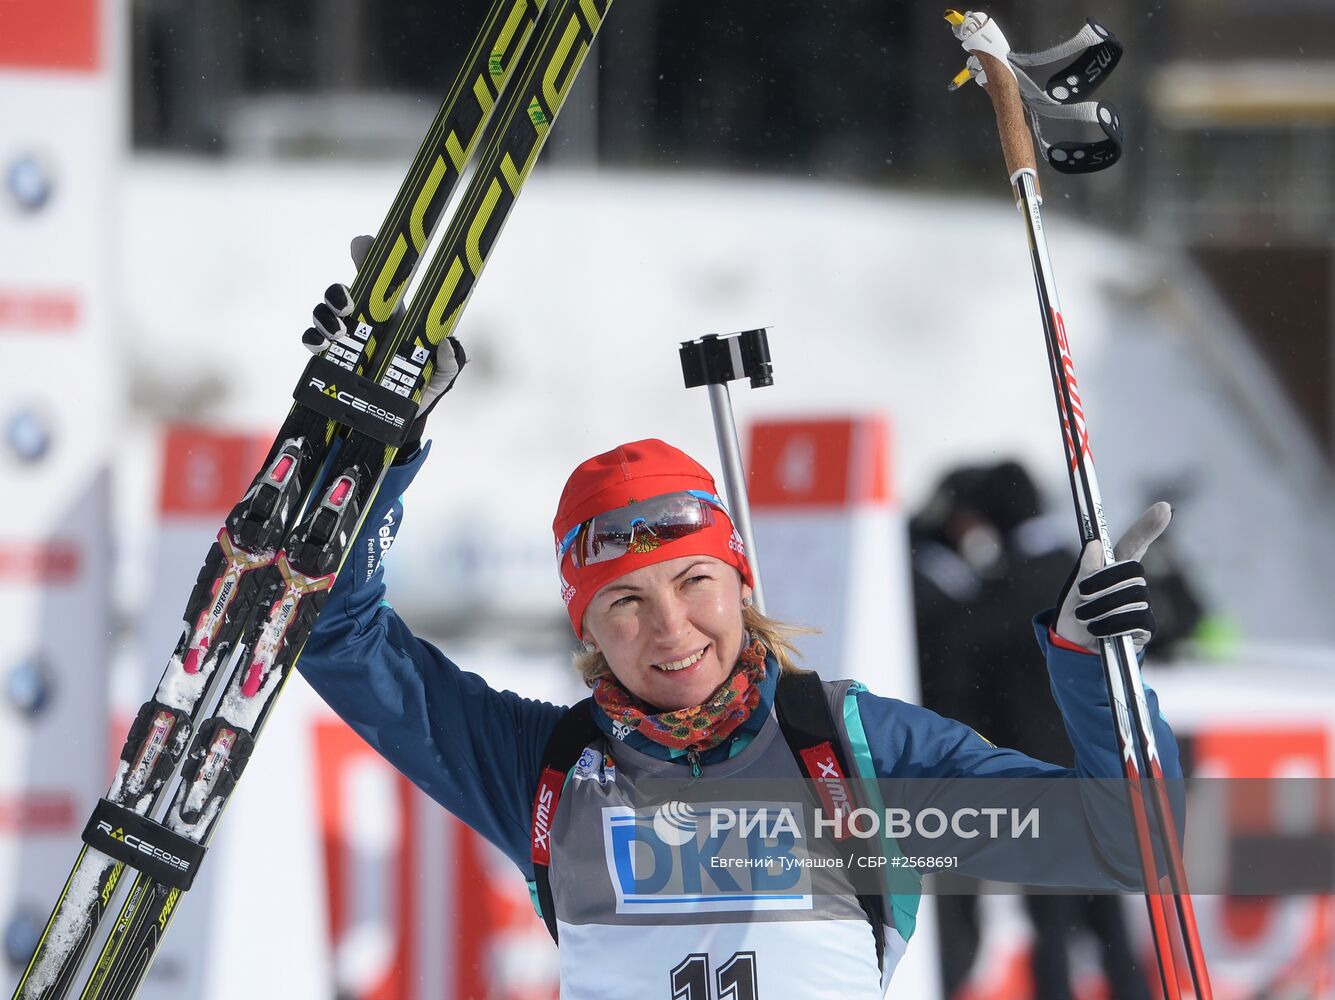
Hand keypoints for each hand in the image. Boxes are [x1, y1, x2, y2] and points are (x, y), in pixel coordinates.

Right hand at [302, 235, 467, 449]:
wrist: (398, 420)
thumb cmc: (421, 387)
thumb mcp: (442, 375)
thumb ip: (449, 361)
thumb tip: (447, 344)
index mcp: (393, 315)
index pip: (379, 280)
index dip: (369, 256)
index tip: (362, 244)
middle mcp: (365, 321)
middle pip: (343, 291)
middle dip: (339, 290)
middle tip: (348, 303)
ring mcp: (344, 339)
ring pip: (324, 312)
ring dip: (325, 314)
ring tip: (337, 330)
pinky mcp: (328, 359)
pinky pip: (313, 341)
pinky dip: (312, 338)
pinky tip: (321, 345)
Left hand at [1054, 502, 1171, 652]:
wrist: (1075, 646)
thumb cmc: (1077, 612)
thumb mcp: (1074, 589)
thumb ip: (1086, 568)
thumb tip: (1096, 545)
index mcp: (1115, 569)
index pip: (1134, 543)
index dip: (1148, 526)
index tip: (1164, 507)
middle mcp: (1132, 584)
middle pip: (1129, 572)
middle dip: (1099, 584)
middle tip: (1082, 597)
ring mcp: (1142, 605)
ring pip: (1130, 597)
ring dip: (1099, 608)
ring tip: (1086, 617)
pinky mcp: (1146, 628)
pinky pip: (1134, 620)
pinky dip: (1110, 625)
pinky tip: (1100, 630)